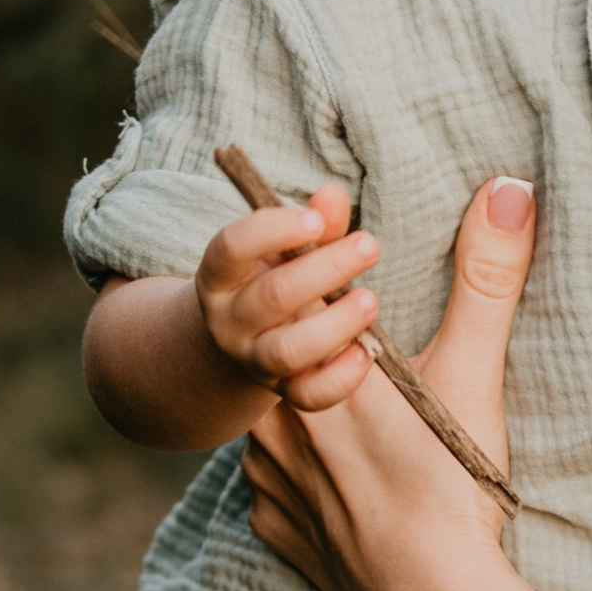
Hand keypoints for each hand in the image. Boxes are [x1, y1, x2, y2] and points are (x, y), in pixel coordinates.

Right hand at [194, 181, 381, 409]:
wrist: (236, 346)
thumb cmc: (269, 279)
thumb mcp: (281, 249)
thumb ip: (312, 224)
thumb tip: (333, 195)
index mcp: (221, 276)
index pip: (231, 248)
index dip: (273, 230)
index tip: (316, 219)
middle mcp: (230, 320)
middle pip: (272, 296)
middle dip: (325, 269)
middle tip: (369, 245)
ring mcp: (253, 360)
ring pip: (288, 351)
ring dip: (335, 325)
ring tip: (370, 300)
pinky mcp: (282, 391)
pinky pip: (309, 395)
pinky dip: (342, 376)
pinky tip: (368, 350)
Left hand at [242, 175, 535, 590]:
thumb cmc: (449, 484)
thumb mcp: (472, 371)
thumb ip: (484, 277)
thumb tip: (508, 191)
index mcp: (312, 366)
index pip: (299, 291)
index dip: (325, 262)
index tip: (342, 238)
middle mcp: (271, 417)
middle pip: (286, 358)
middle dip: (320, 346)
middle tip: (369, 358)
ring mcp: (264, 478)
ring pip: (275, 423)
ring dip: (306, 414)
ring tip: (362, 429)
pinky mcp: (271, 527)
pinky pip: (278, 486)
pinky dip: (305, 479)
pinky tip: (345, 484)